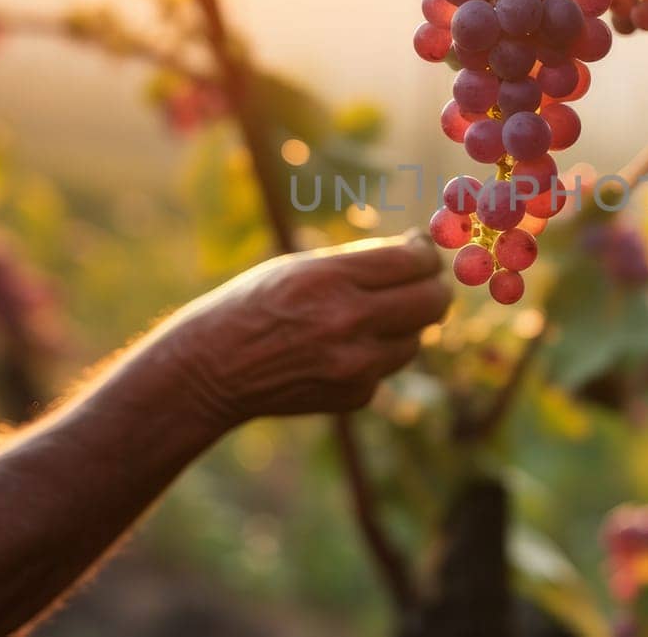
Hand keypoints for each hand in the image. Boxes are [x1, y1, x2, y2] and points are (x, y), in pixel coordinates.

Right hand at [154, 231, 449, 427]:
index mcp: (331, 279)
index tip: (424, 252)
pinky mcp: (355, 396)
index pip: (412, 262)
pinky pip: (388, 369)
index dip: (427, 254)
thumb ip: (360, 262)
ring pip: (416, 339)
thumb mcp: (301, 267)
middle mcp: (348, 322)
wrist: (212, 369)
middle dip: (436, 288)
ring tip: (367, 318)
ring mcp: (355, 365)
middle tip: (426, 282)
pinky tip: (340, 350)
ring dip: (404, 325)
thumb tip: (420, 252)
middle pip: (431, 302)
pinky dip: (376, 356)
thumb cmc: (254, 306)